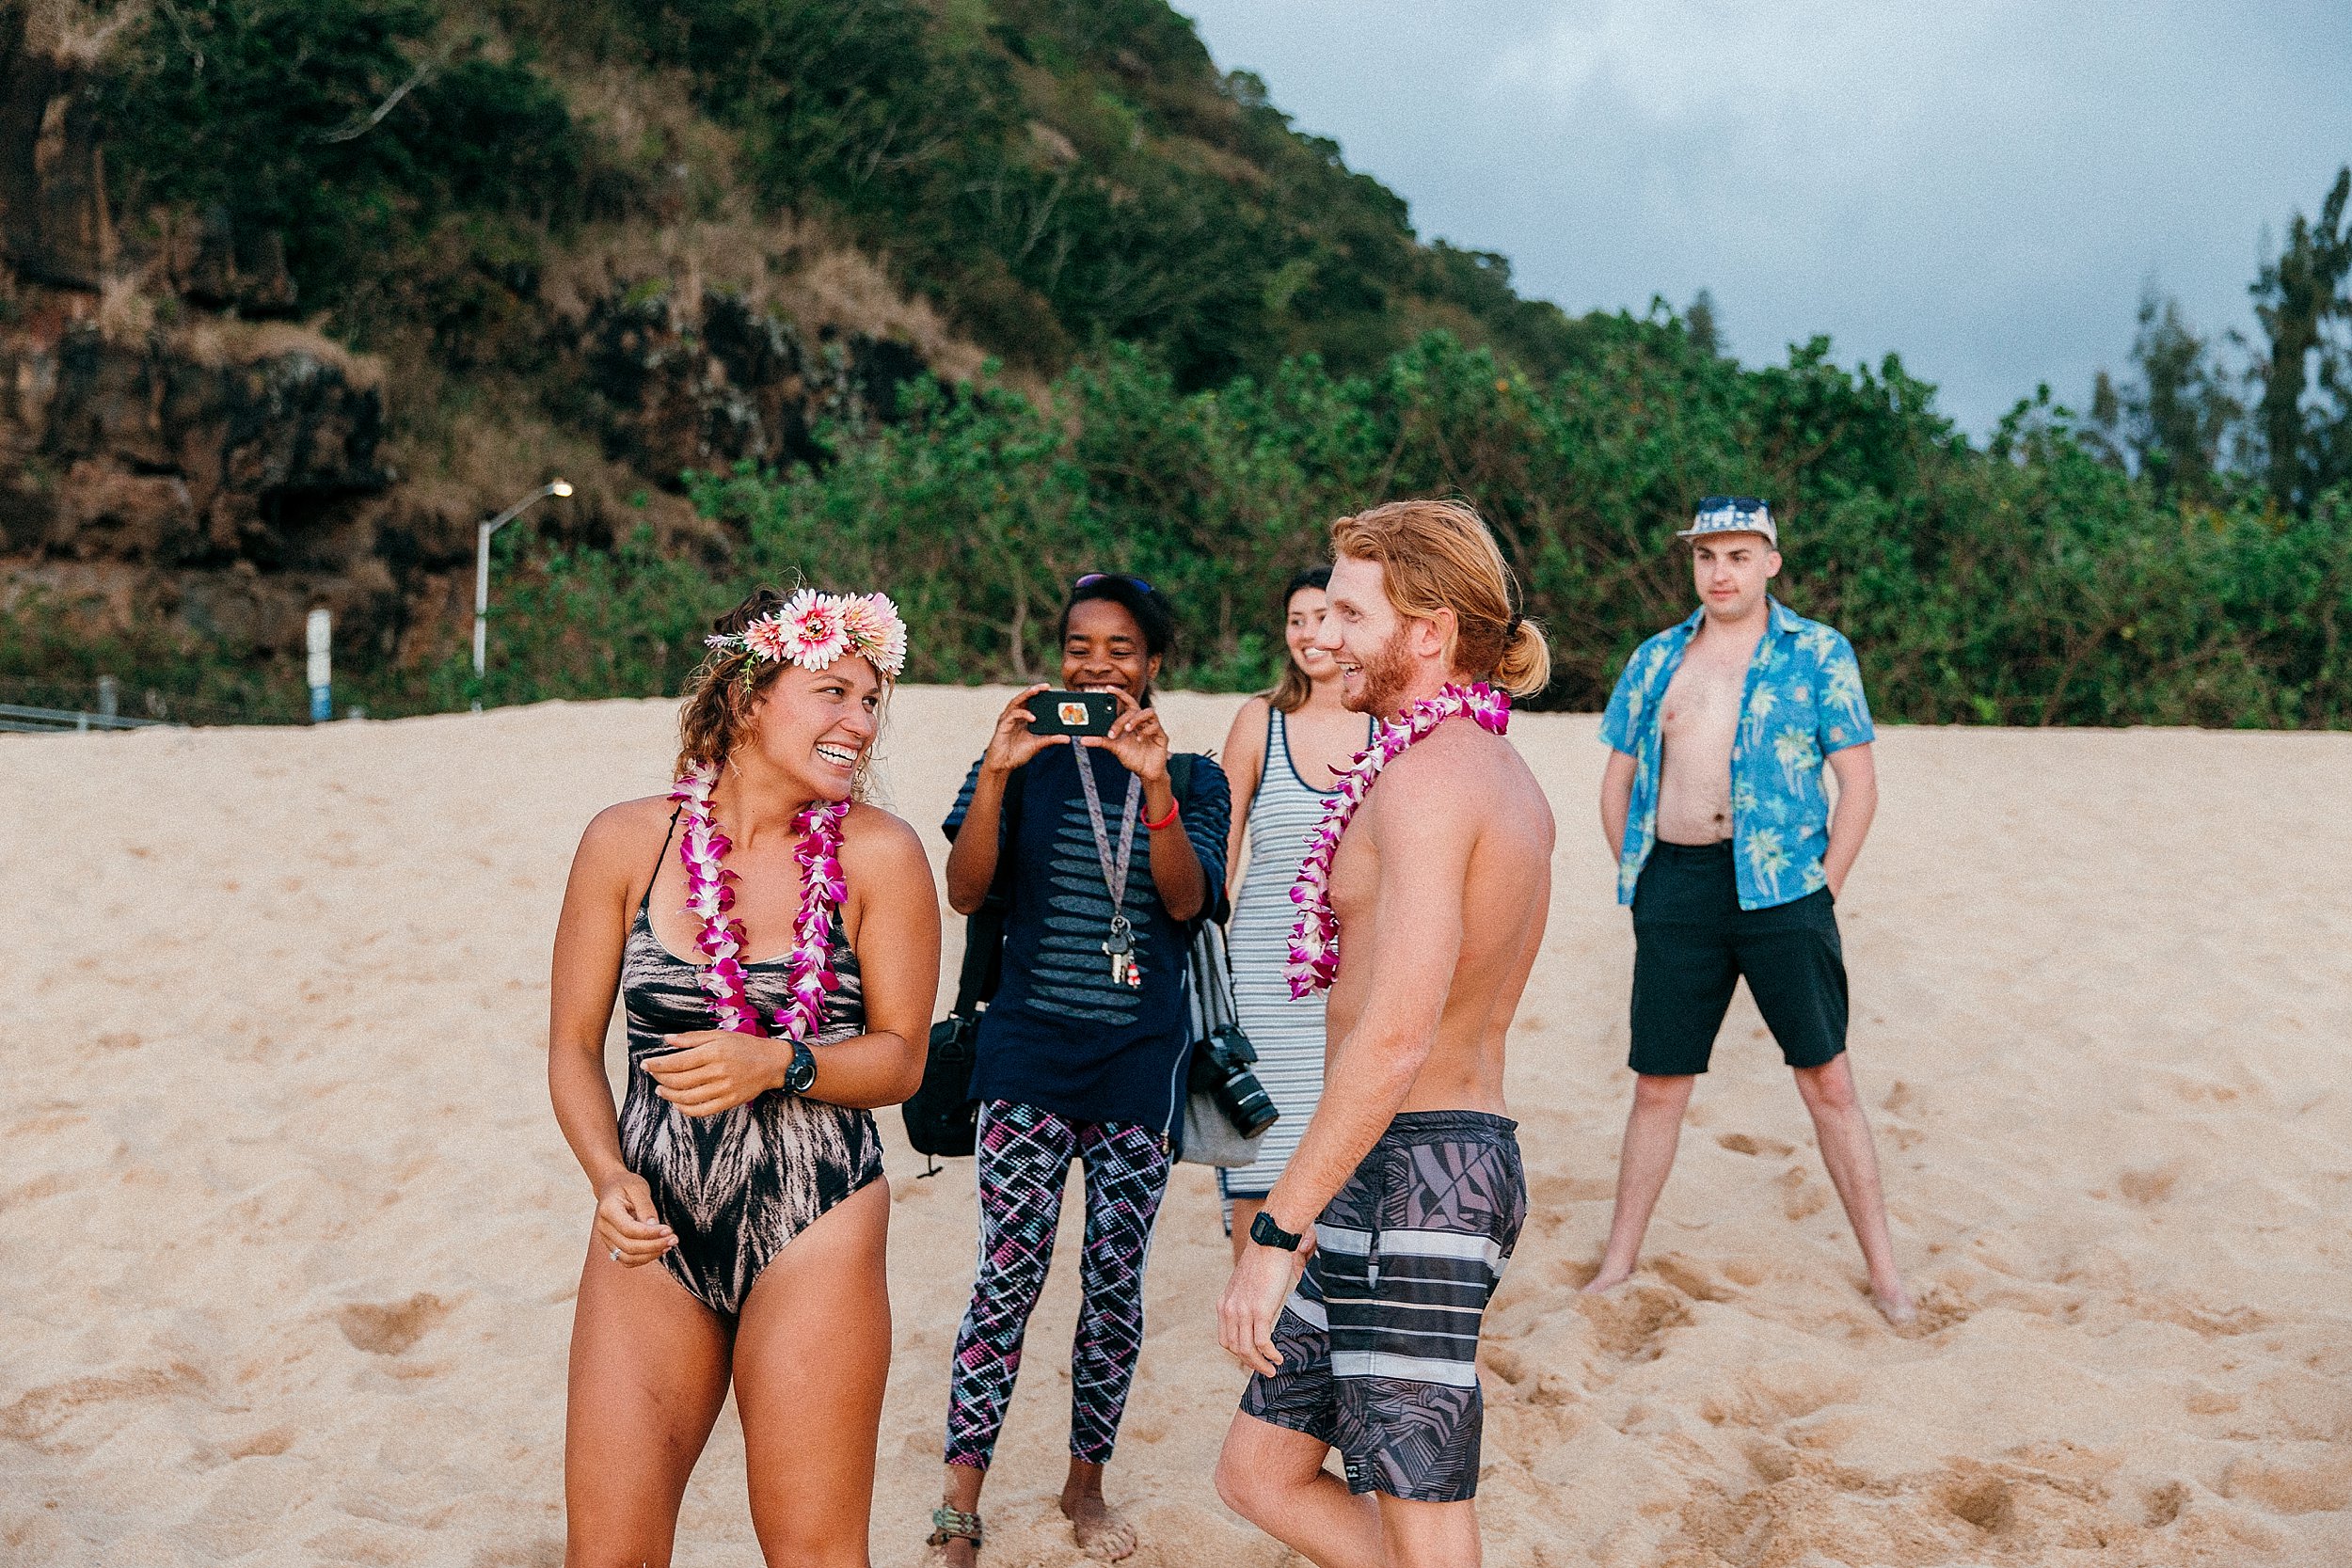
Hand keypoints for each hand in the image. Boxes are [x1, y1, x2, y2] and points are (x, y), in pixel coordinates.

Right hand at [594, 1170, 674, 1265]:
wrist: (612, 1186)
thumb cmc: (626, 1184)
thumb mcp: (639, 1187)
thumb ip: (646, 1207)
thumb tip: (654, 1227)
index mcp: (608, 1210)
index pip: (629, 1229)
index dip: (650, 1233)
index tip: (668, 1230)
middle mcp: (603, 1227)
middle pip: (628, 1246)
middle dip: (654, 1246)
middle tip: (674, 1239)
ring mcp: (606, 1238)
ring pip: (627, 1258)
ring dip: (650, 1255)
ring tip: (668, 1245)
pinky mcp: (612, 1245)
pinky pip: (627, 1260)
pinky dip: (643, 1259)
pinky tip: (658, 1249)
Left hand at [643, 1029, 786, 1116]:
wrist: (772, 1063)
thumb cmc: (745, 1046)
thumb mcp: (720, 1035)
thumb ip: (692, 1038)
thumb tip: (667, 1039)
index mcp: (714, 1052)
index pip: (677, 1061)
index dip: (658, 1064)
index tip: (646, 1064)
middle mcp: (718, 1071)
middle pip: (679, 1080)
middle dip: (660, 1078)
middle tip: (653, 1075)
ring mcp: (724, 1089)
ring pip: (687, 1097)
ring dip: (669, 1095)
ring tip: (660, 1090)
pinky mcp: (729, 1102)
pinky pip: (702, 1110)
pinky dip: (685, 1109)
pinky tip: (678, 1103)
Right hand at [982, 683, 1058, 777]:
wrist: (1003, 764)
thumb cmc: (1018, 753)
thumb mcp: (1039, 745)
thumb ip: (1051, 740)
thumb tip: (1068, 738)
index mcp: (1023, 717)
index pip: (1032, 702)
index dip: (1040, 695)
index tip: (1052, 691)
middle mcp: (1015, 715)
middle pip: (1024, 697)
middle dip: (1035, 690)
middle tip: (1046, 686)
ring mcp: (1008, 719)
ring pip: (1017, 701)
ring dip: (1027, 695)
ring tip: (1037, 691)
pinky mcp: (1003, 725)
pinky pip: (1013, 714)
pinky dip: (1023, 714)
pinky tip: (1033, 718)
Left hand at [1082, 688, 1169, 784]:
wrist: (1145, 771)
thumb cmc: (1132, 756)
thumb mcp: (1114, 748)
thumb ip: (1100, 741)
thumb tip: (1082, 740)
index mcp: (1132, 721)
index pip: (1127, 702)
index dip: (1119, 693)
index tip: (1107, 688)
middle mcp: (1143, 721)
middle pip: (1134, 709)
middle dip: (1122, 719)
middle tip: (1114, 731)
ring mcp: (1153, 727)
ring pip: (1148, 713)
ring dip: (1136, 720)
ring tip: (1127, 730)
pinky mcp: (1162, 736)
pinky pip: (1156, 726)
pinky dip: (1147, 731)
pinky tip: (1140, 739)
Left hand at [1218, 1236, 1307, 1375]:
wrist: (1269, 1243)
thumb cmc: (1262, 1260)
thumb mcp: (1245, 1284)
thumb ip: (1245, 1301)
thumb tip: (1256, 1316)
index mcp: (1224, 1304)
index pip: (1225, 1339)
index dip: (1239, 1353)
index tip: (1252, 1358)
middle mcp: (1229, 1310)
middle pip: (1235, 1348)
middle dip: (1250, 1363)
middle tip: (1265, 1369)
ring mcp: (1244, 1311)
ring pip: (1247, 1350)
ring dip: (1260, 1364)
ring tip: (1272, 1368)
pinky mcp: (1260, 1310)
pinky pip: (1262, 1342)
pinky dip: (1270, 1354)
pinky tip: (1278, 1356)